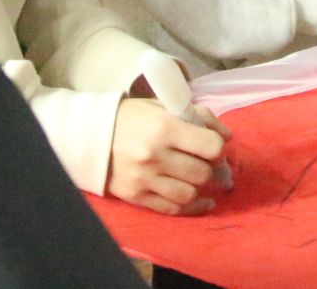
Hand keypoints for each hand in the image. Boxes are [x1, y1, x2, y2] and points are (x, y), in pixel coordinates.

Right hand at [107, 98, 231, 215]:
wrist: (90, 135)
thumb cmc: (132, 118)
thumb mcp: (164, 106)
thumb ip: (199, 117)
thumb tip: (227, 137)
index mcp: (165, 127)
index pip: (211, 146)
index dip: (219, 148)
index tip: (215, 147)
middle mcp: (155, 155)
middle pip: (202, 173)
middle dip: (211, 169)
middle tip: (208, 164)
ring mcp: (144, 179)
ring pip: (189, 194)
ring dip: (200, 188)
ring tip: (199, 179)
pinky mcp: (136, 196)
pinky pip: (172, 209)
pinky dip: (191, 208)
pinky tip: (201, 201)